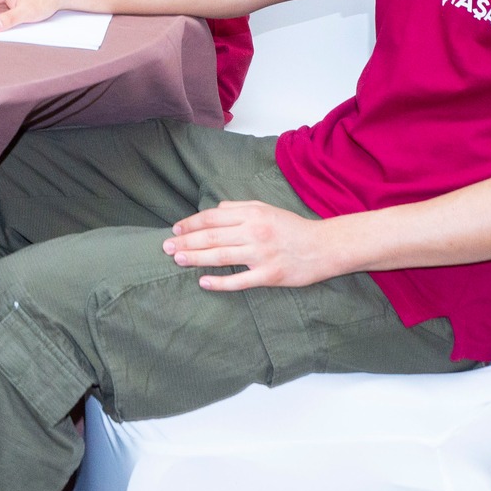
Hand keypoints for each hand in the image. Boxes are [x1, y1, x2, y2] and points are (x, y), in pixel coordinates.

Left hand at [162, 200, 339, 289]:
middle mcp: (254, 232)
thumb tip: (214, 210)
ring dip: (195, 258)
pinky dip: (220, 282)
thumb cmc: (292, 227)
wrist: (324, 246)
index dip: (191, 224)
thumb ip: (238, 207)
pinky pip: (240, 280)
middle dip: (186, 242)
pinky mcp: (270, 275)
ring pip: (221, 257)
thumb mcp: (266, 208)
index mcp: (251, 214)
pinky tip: (203, 282)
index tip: (175, 230)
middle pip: (211, 237)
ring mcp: (261, 255)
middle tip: (166, 248)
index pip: (212, 218)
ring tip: (177, 260)